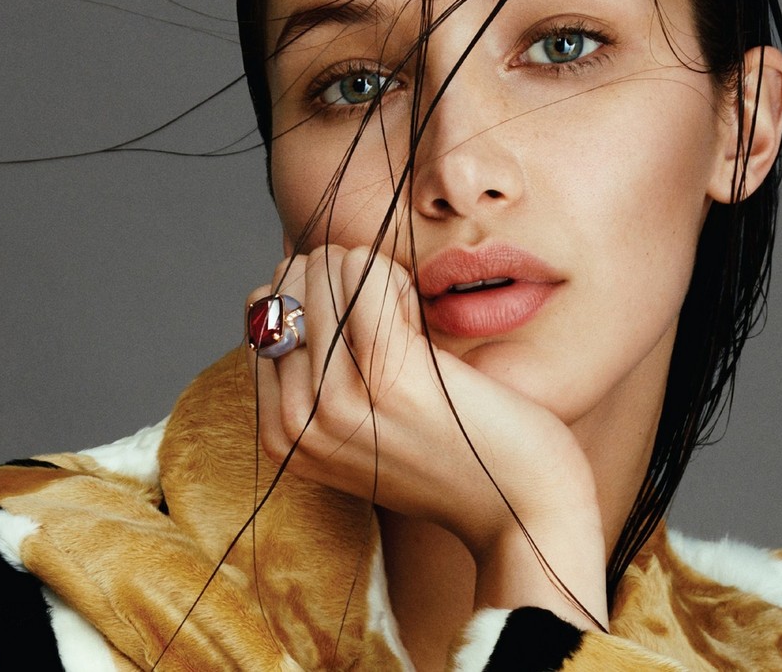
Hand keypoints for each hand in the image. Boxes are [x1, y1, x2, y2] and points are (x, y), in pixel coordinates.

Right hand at [251, 245, 607, 627]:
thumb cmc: (448, 455)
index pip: (264, 318)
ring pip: (325, 273)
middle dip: (337, 281)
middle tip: (387, 321)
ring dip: (371, 275)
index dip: (315, 302)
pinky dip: (395, 277)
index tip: (358, 332)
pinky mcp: (390, 374)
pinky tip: (419, 310)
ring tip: (405, 319)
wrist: (517, 509)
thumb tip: (280, 288)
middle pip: (287, 288)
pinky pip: (368, 276)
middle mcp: (296, 424)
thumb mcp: (358, 431)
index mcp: (281, 437)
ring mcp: (338, 402)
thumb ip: (313, 380)